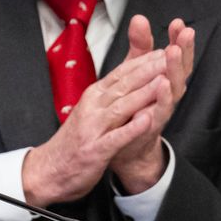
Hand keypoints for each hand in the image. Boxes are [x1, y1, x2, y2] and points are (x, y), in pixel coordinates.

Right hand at [21, 48, 172, 207]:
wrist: (49, 169)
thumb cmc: (75, 141)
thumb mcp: (92, 110)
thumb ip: (110, 94)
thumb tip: (131, 77)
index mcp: (94, 96)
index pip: (122, 73)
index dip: (144, 61)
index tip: (164, 50)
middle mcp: (93, 107)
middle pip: (124, 84)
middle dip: (149, 70)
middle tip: (171, 57)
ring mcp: (93, 128)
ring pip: (121, 106)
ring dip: (143, 93)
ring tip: (164, 81)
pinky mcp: (95, 150)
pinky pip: (116, 137)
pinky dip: (131, 129)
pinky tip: (147, 121)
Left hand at [108, 15, 195, 191]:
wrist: (124, 145)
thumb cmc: (133, 105)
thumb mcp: (135, 71)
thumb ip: (140, 47)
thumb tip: (140, 18)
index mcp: (165, 76)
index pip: (176, 54)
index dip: (178, 39)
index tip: (178, 22)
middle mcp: (169, 92)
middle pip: (182, 68)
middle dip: (184, 49)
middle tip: (185, 32)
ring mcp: (162, 108)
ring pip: (175, 88)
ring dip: (175, 70)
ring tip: (173, 52)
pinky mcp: (152, 124)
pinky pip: (161, 111)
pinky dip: (163, 98)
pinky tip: (163, 84)